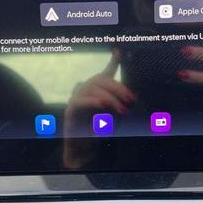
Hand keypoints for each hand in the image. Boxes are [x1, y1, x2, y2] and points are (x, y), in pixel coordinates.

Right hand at [63, 50, 134, 168]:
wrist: (83, 150)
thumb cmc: (99, 133)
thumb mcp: (116, 118)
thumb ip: (121, 106)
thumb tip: (133, 98)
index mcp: (97, 92)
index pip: (104, 74)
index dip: (112, 62)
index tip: (118, 51)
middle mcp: (85, 92)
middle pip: (100, 79)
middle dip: (118, 87)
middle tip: (131, 99)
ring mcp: (76, 99)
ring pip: (92, 88)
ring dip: (110, 97)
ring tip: (122, 109)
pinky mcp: (70, 111)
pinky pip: (80, 101)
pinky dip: (93, 101)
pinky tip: (103, 105)